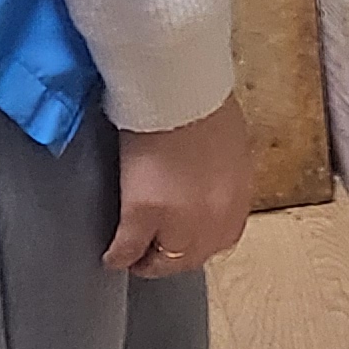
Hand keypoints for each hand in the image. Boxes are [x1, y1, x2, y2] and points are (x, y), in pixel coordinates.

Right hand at [109, 97, 252, 275]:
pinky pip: (129, 248)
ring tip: (132, 258)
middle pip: (192, 256)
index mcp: (237, 196)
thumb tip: (203, 186)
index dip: (197, 245)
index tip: (181, 243)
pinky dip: (118, 255)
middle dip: (173, 259)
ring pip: (163, 260)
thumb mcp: (226, 145)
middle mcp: (215, 216)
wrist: (176, 86)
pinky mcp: (145, 212)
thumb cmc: (201, 99)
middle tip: (153, 257)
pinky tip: (111, 256)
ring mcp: (180, 219)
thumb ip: (219, 176)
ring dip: (147, 262)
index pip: (220, 240)